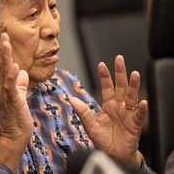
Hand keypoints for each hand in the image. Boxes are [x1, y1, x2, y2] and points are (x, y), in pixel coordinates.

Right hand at [0, 33, 32, 170]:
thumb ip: (21, 85)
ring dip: (6, 58)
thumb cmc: (17, 117)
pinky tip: (15, 67)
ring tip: (6, 44)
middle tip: (3, 35)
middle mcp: (2, 89)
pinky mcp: (13, 103)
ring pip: (5, 74)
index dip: (5, 52)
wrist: (14, 136)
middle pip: (2, 66)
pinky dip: (12, 77)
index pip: (4, 66)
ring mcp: (6, 95)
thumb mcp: (20, 97)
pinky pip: (12, 88)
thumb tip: (23, 72)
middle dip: (3, 50)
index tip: (5, 38)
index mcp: (5, 87)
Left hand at [69, 55, 147, 170]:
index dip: (104, 76)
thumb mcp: (90, 125)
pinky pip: (138, 116)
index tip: (101, 64)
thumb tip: (72, 99)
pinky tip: (143, 102)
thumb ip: (83, 112)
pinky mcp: (134, 125)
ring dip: (133, 86)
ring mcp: (127, 114)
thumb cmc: (102, 140)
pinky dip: (141, 109)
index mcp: (108, 105)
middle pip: (120, 86)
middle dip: (120, 73)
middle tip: (119, 59)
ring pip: (131, 97)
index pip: (106, 87)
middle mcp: (118, 106)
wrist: (112, 155)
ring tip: (134, 74)